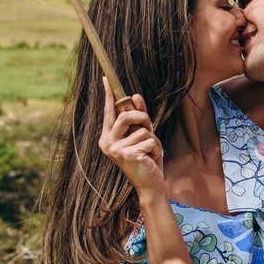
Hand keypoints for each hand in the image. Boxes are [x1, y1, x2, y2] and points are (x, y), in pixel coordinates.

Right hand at [99, 80, 163, 195]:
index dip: (109, 95)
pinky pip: (148, 141)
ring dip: (153, 139)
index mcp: (108, 136)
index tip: (106, 79)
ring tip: (151, 152)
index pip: (109, 112)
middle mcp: (107, 142)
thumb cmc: (146, 159)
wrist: (151, 184)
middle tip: (149, 127)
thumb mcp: (143, 135)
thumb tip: (135, 96)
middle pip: (125, 116)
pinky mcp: (127, 155)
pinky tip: (151, 159)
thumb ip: (139, 117)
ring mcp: (115, 150)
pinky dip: (156, 148)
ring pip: (142, 130)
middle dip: (142, 118)